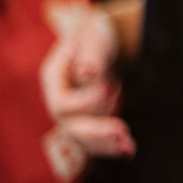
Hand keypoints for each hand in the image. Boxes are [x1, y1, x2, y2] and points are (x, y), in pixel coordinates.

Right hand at [41, 5, 135, 157]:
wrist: (101, 42)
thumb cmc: (95, 34)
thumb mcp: (94, 36)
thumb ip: (91, 54)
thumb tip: (88, 72)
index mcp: (53, 78)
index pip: (63, 103)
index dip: (85, 102)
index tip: (111, 87)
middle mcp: (59, 101)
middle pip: (71, 126)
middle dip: (96, 132)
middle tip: (121, 130)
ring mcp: (72, 114)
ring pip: (84, 139)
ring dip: (105, 144)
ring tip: (128, 147)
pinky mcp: (89, 121)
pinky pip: (96, 140)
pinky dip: (112, 145)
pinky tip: (129, 149)